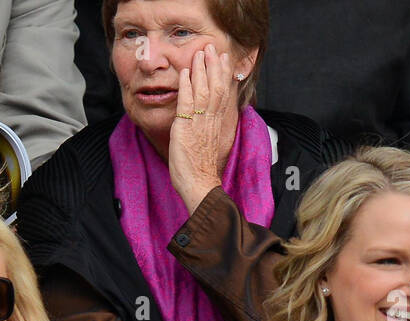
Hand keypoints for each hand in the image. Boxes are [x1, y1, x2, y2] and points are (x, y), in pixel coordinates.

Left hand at [168, 44, 236, 213]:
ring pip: (203, 90)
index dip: (223, 75)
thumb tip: (205, 124)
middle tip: (213, 48)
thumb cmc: (202, 171)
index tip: (224, 59)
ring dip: (201, 70)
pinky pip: (187, 102)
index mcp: (216, 124)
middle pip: (216, 87)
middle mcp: (210, 121)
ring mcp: (199, 123)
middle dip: (214, 66)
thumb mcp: (207, 146)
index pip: (222, 94)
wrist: (201, 185)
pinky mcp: (185, 128)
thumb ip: (207, 131)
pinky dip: (186, 86)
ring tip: (200, 53)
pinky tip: (185, 72)